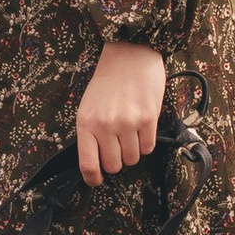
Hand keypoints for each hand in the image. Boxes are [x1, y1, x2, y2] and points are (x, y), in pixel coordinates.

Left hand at [75, 39, 165, 184]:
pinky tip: (141, 127)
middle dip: (116, 160)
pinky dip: (146, 143)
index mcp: (86, 123)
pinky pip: (149, 148)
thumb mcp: (88, 107)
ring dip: (132, 151)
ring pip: (132, 159)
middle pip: (113, 166)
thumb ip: (90, 134)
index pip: (88, 165)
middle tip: (117, 145)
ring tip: (129, 132)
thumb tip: (97, 164)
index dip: (93, 178)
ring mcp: (128, 123)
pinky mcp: (148, 119)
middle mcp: (105, 125)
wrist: (129, 55)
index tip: (97, 180)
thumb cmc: (107, 83)